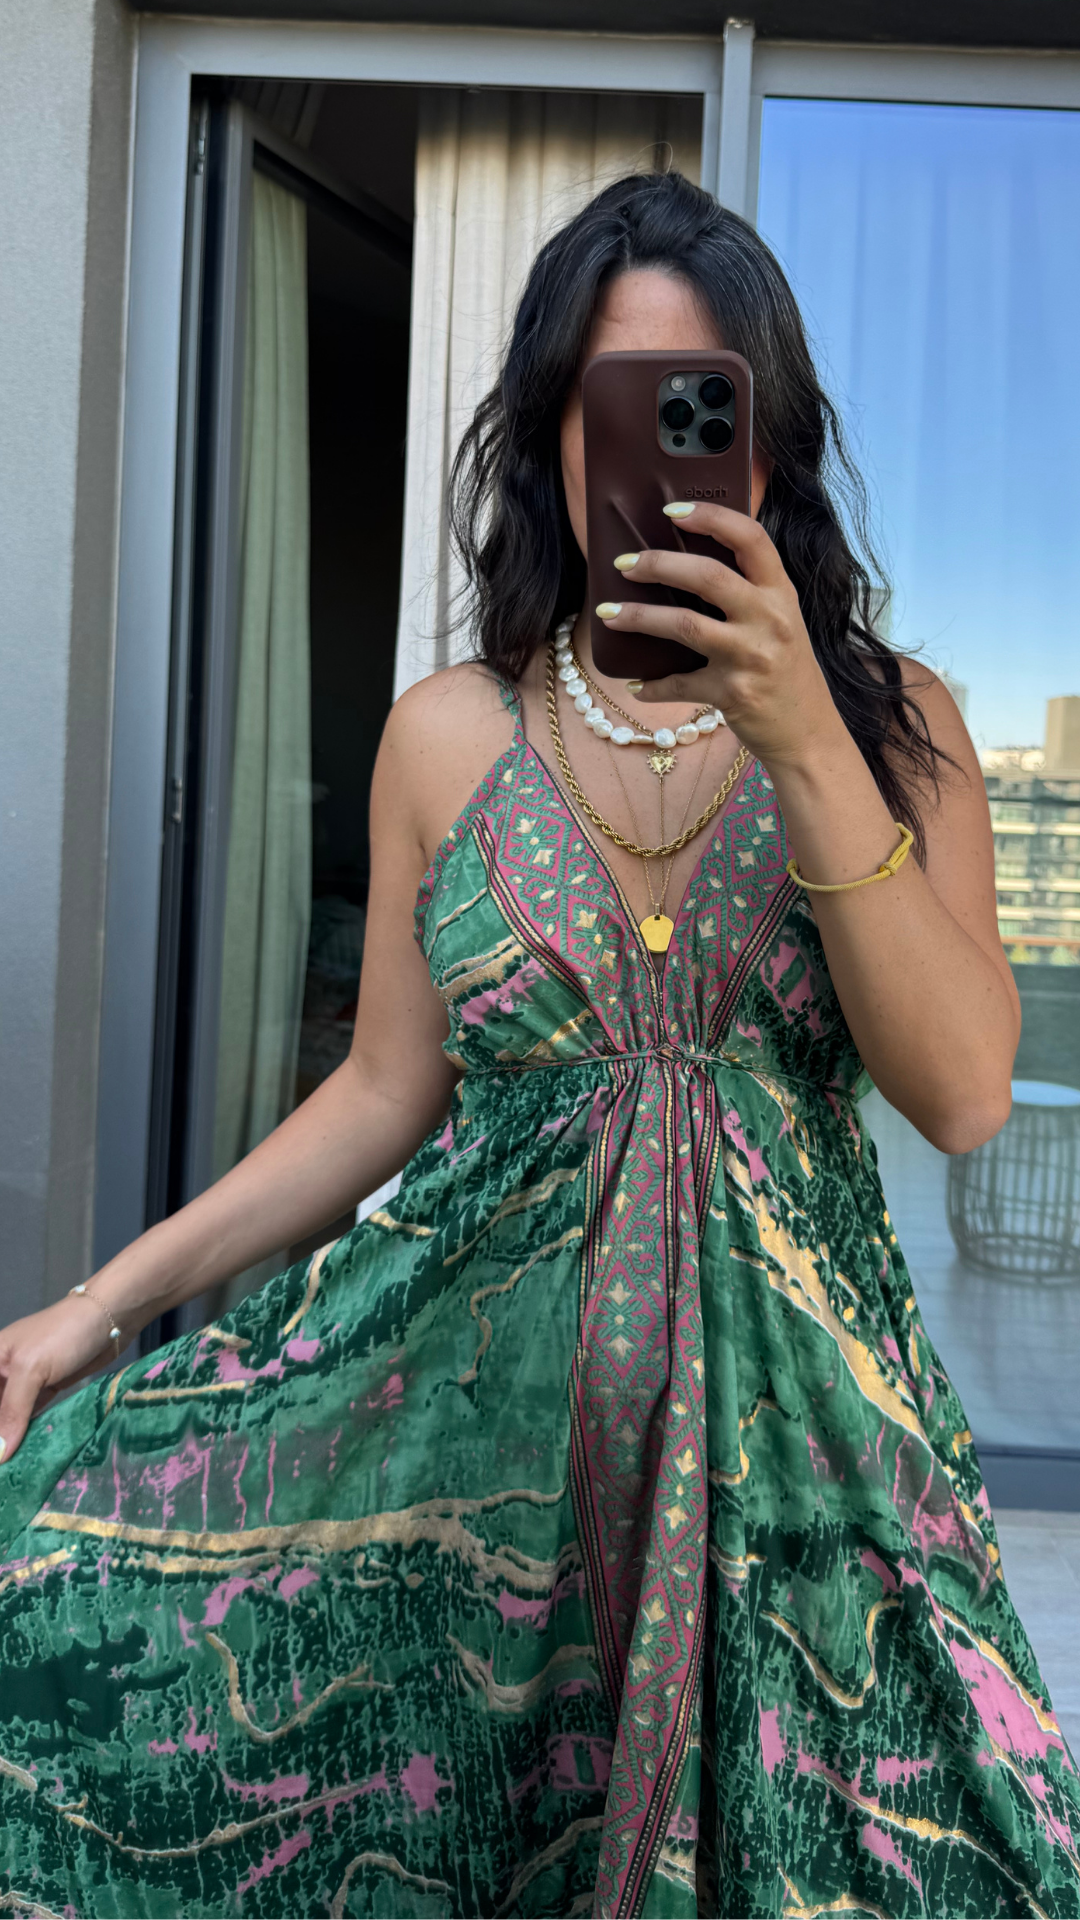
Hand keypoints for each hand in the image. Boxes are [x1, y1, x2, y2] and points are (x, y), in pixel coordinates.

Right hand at [0, 1298, 118, 1462]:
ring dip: (11, 1439)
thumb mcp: (30, 1369)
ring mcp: (25, 1381)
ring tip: (12, 1470)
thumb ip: (12, 1411)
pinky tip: (27, 1454)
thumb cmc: (64, 1333)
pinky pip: (30, 1416)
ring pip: (10, 1417)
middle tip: (5, 1466)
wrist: (110, 1317)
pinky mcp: (47, 1389)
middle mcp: (2, 1371)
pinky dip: (28, 1432)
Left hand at [599, 501, 842, 768]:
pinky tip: (636, 684)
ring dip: (639, 617)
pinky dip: (652, 685)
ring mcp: (751, 657)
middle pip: (707, 576)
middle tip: (623, 564)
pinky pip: (679, 684)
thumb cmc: (787, 672)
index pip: (750, 538)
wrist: (808, 734)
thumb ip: (749, 593)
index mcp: (781, 593)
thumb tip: (684, 566)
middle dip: (658, 564)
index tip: (672, 511)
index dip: (710, 518)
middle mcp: (770, 619)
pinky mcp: (732, 694)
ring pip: (684, 625)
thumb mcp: (781, 621)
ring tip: (608, 613)